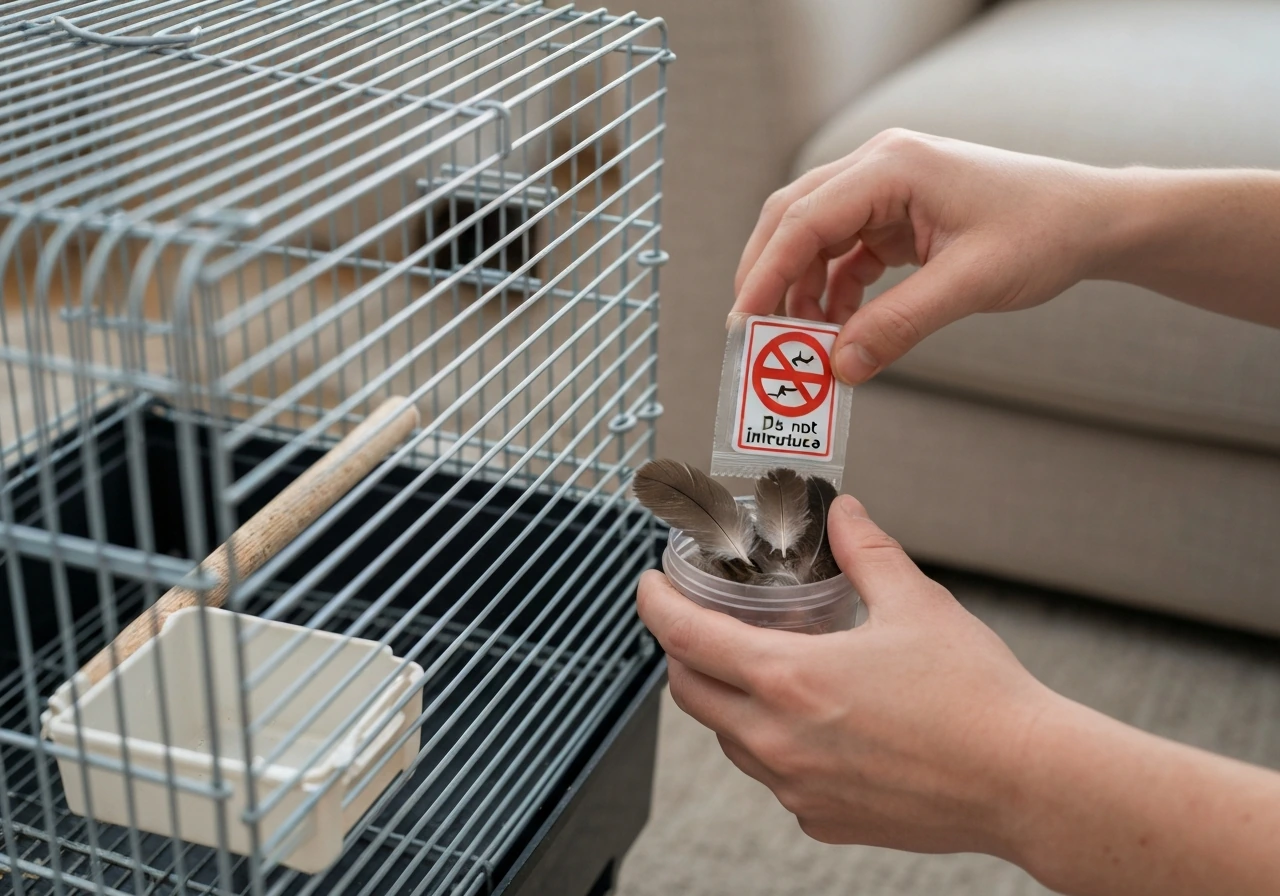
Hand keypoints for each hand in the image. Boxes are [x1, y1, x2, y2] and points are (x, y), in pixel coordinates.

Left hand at [636, 494, 1055, 856]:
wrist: (1026, 782)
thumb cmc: (976, 697)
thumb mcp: (915, 602)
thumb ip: (865, 551)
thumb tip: (845, 514)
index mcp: (789, 678)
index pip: (684, 637)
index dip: (654, 604)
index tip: (648, 586)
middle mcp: (778, 739)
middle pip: (689, 692)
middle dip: (681, 653)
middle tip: (698, 622)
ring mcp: (796, 787)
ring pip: (728, 739)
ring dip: (726, 700)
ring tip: (760, 669)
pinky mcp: (822, 817)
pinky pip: (772, 777)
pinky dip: (772, 745)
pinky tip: (812, 723)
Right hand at [732, 129, 1117, 383]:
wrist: (1092, 220)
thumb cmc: (1044, 231)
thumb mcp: (970, 283)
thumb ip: (899, 325)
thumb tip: (840, 368)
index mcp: (892, 166)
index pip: (804, 219)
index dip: (765, 273)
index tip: (743, 322)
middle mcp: (880, 168)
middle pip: (794, 220)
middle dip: (769, 278)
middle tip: (753, 334)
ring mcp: (886, 191)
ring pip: (814, 239)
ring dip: (801, 290)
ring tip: (800, 342)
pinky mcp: (897, 217)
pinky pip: (845, 253)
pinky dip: (833, 291)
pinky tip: (838, 328)